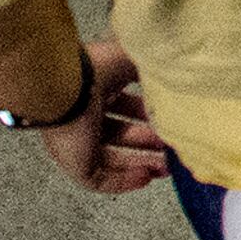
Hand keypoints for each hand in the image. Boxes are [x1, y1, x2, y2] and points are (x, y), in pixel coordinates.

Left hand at [39, 40, 168, 193]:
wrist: (65, 85)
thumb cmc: (96, 66)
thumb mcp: (134, 58)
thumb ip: (153, 67)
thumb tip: (175, 70)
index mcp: (97, 88)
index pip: (125, 105)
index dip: (148, 113)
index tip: (168, 118)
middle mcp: (86, 116)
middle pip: (121, 133)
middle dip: (148, 142)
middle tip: (171, 146)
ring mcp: (79, 142)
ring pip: (113, 158)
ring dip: (141, 163)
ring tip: (166, 168)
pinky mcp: (75, 164)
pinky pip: (102, 180)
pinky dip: (125, 181)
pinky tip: (146, 177)